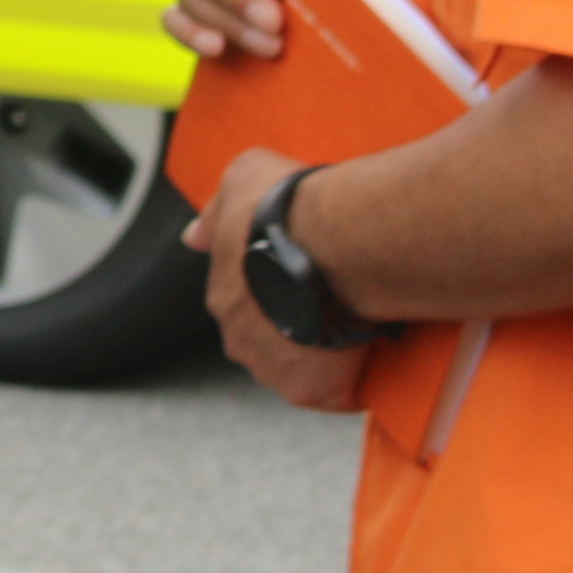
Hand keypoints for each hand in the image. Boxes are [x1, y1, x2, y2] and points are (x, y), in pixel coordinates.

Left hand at [185, 147, 370, 412]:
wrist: (331, 238)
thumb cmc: (287, 203)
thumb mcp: (241, 179)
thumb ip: (219, 210)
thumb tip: (194, 235)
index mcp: (224, 292)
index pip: (251, 300)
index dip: (283, 289)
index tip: (311, 277)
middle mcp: (237, 337)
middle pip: (272, 339)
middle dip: (302, 324)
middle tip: (341, 301)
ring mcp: (271, 368)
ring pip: (303, 367)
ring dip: (329, 352)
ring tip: (365, 325)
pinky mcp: (310, 391)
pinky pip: (338, 393)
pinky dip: (358, 379)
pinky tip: (379, 352)